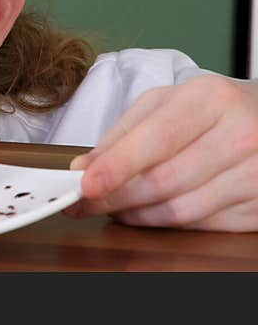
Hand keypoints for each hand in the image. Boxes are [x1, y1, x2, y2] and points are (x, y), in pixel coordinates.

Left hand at [65, 74, 257, 231]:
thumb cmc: (210, 109)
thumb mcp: (165, 104)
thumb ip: (123, 134)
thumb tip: (84, 168)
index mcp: (209, 99)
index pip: (156, 139)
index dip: (117, 166)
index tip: (86, 184)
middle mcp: (239, 135)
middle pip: (164, 181)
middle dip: (115, 197)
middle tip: (83, 203)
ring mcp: (256, 174)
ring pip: (181, 210)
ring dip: (136, 214)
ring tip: (114, 206)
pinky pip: (201, 225)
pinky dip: (166, 222)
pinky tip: (149, 211)